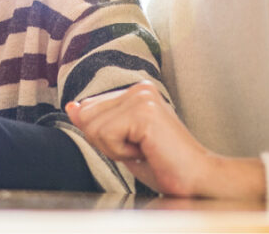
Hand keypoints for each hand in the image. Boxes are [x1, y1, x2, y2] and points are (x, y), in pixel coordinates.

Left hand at [65, 81, 264, 199]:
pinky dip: (121, 152)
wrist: (196, 181)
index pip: (89, 108)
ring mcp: (142, 96)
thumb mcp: (121, 142)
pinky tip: (147, 151)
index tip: (135, 145)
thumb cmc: (163, 165)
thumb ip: (97, 122)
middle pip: (86, 115)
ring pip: (93, 126)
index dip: (103, 136)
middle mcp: (139, 87)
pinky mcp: (144, 111)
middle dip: (105, 142)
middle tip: (140, 150)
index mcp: (136, 91)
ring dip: (114, 148)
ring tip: (144, 150)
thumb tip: (72, 107)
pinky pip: (106, 134)